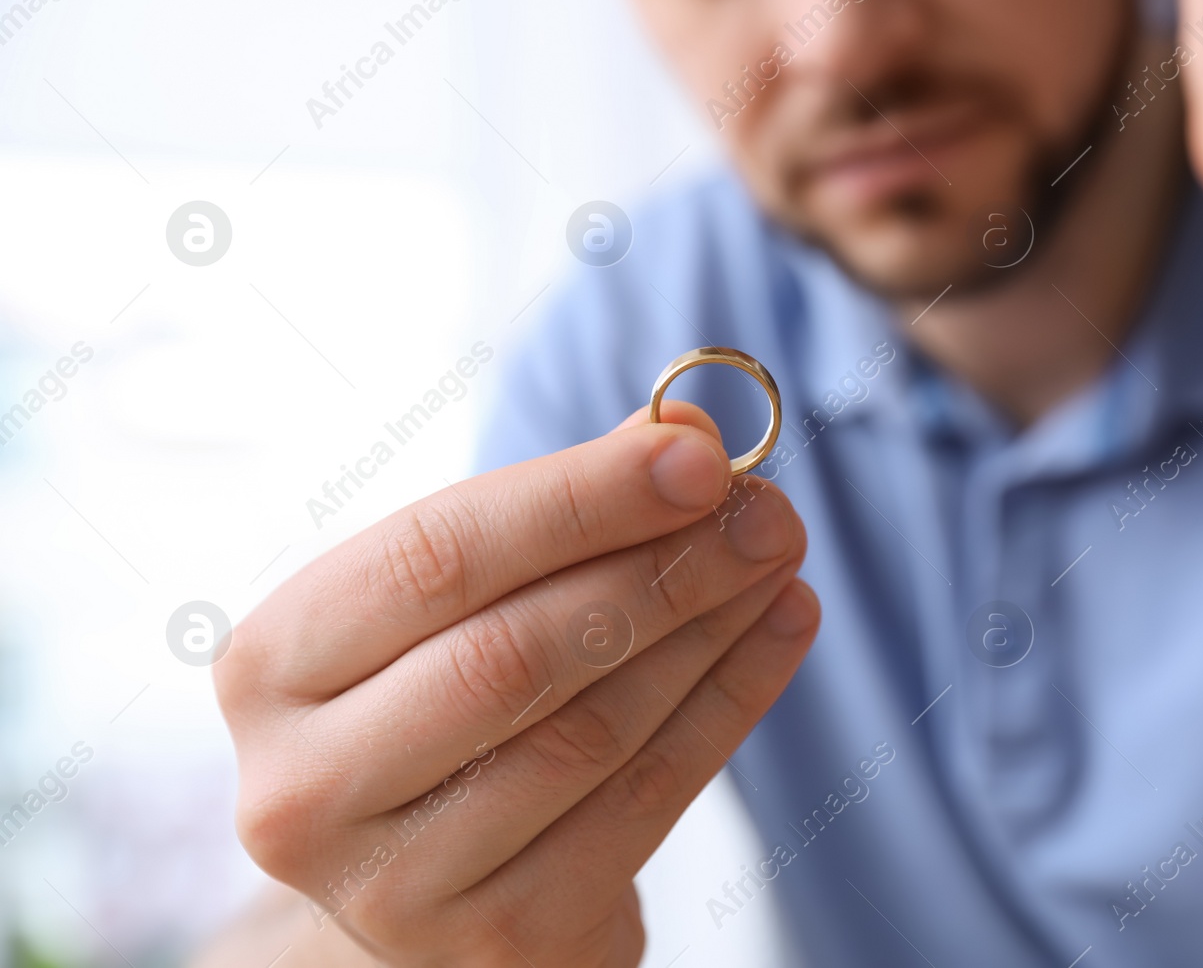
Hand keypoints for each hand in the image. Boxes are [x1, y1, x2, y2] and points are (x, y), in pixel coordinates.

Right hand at [215, 402, 814, 966]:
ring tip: (776, 563)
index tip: (698, 458)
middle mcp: (304, 785)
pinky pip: (643, 801)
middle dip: (660, 570)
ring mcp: (396, 884)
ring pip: (589, 730)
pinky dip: (728, 704)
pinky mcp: (501, 938)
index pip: (437, 556)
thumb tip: (685, 435)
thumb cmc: (445, 697)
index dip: (579, 499)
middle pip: (513, 653)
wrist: (434, 870)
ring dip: (707, 632)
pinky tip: (780, 632)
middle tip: (764, 515)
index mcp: (272, 665)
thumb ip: (562, 509)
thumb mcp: (464, 598)